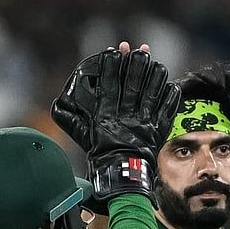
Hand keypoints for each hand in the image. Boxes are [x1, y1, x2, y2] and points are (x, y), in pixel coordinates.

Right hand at [51, 42, 180, 205]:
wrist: (121, 177)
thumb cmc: (100, 156)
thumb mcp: (82, 137)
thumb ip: (70, 119)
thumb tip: (57, 105)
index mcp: (106, 116)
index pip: (110, 85)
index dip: (112, 67)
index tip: (114, 51)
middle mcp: (126, 118)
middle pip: (134, 85)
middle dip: (136, 66)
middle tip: (140, 50)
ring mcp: (144, 124)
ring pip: (152, 95)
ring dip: (155, 78)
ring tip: (157, 63)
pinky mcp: (158, 132)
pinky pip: (167, 112)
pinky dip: (170, 98)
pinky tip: (172, 86)